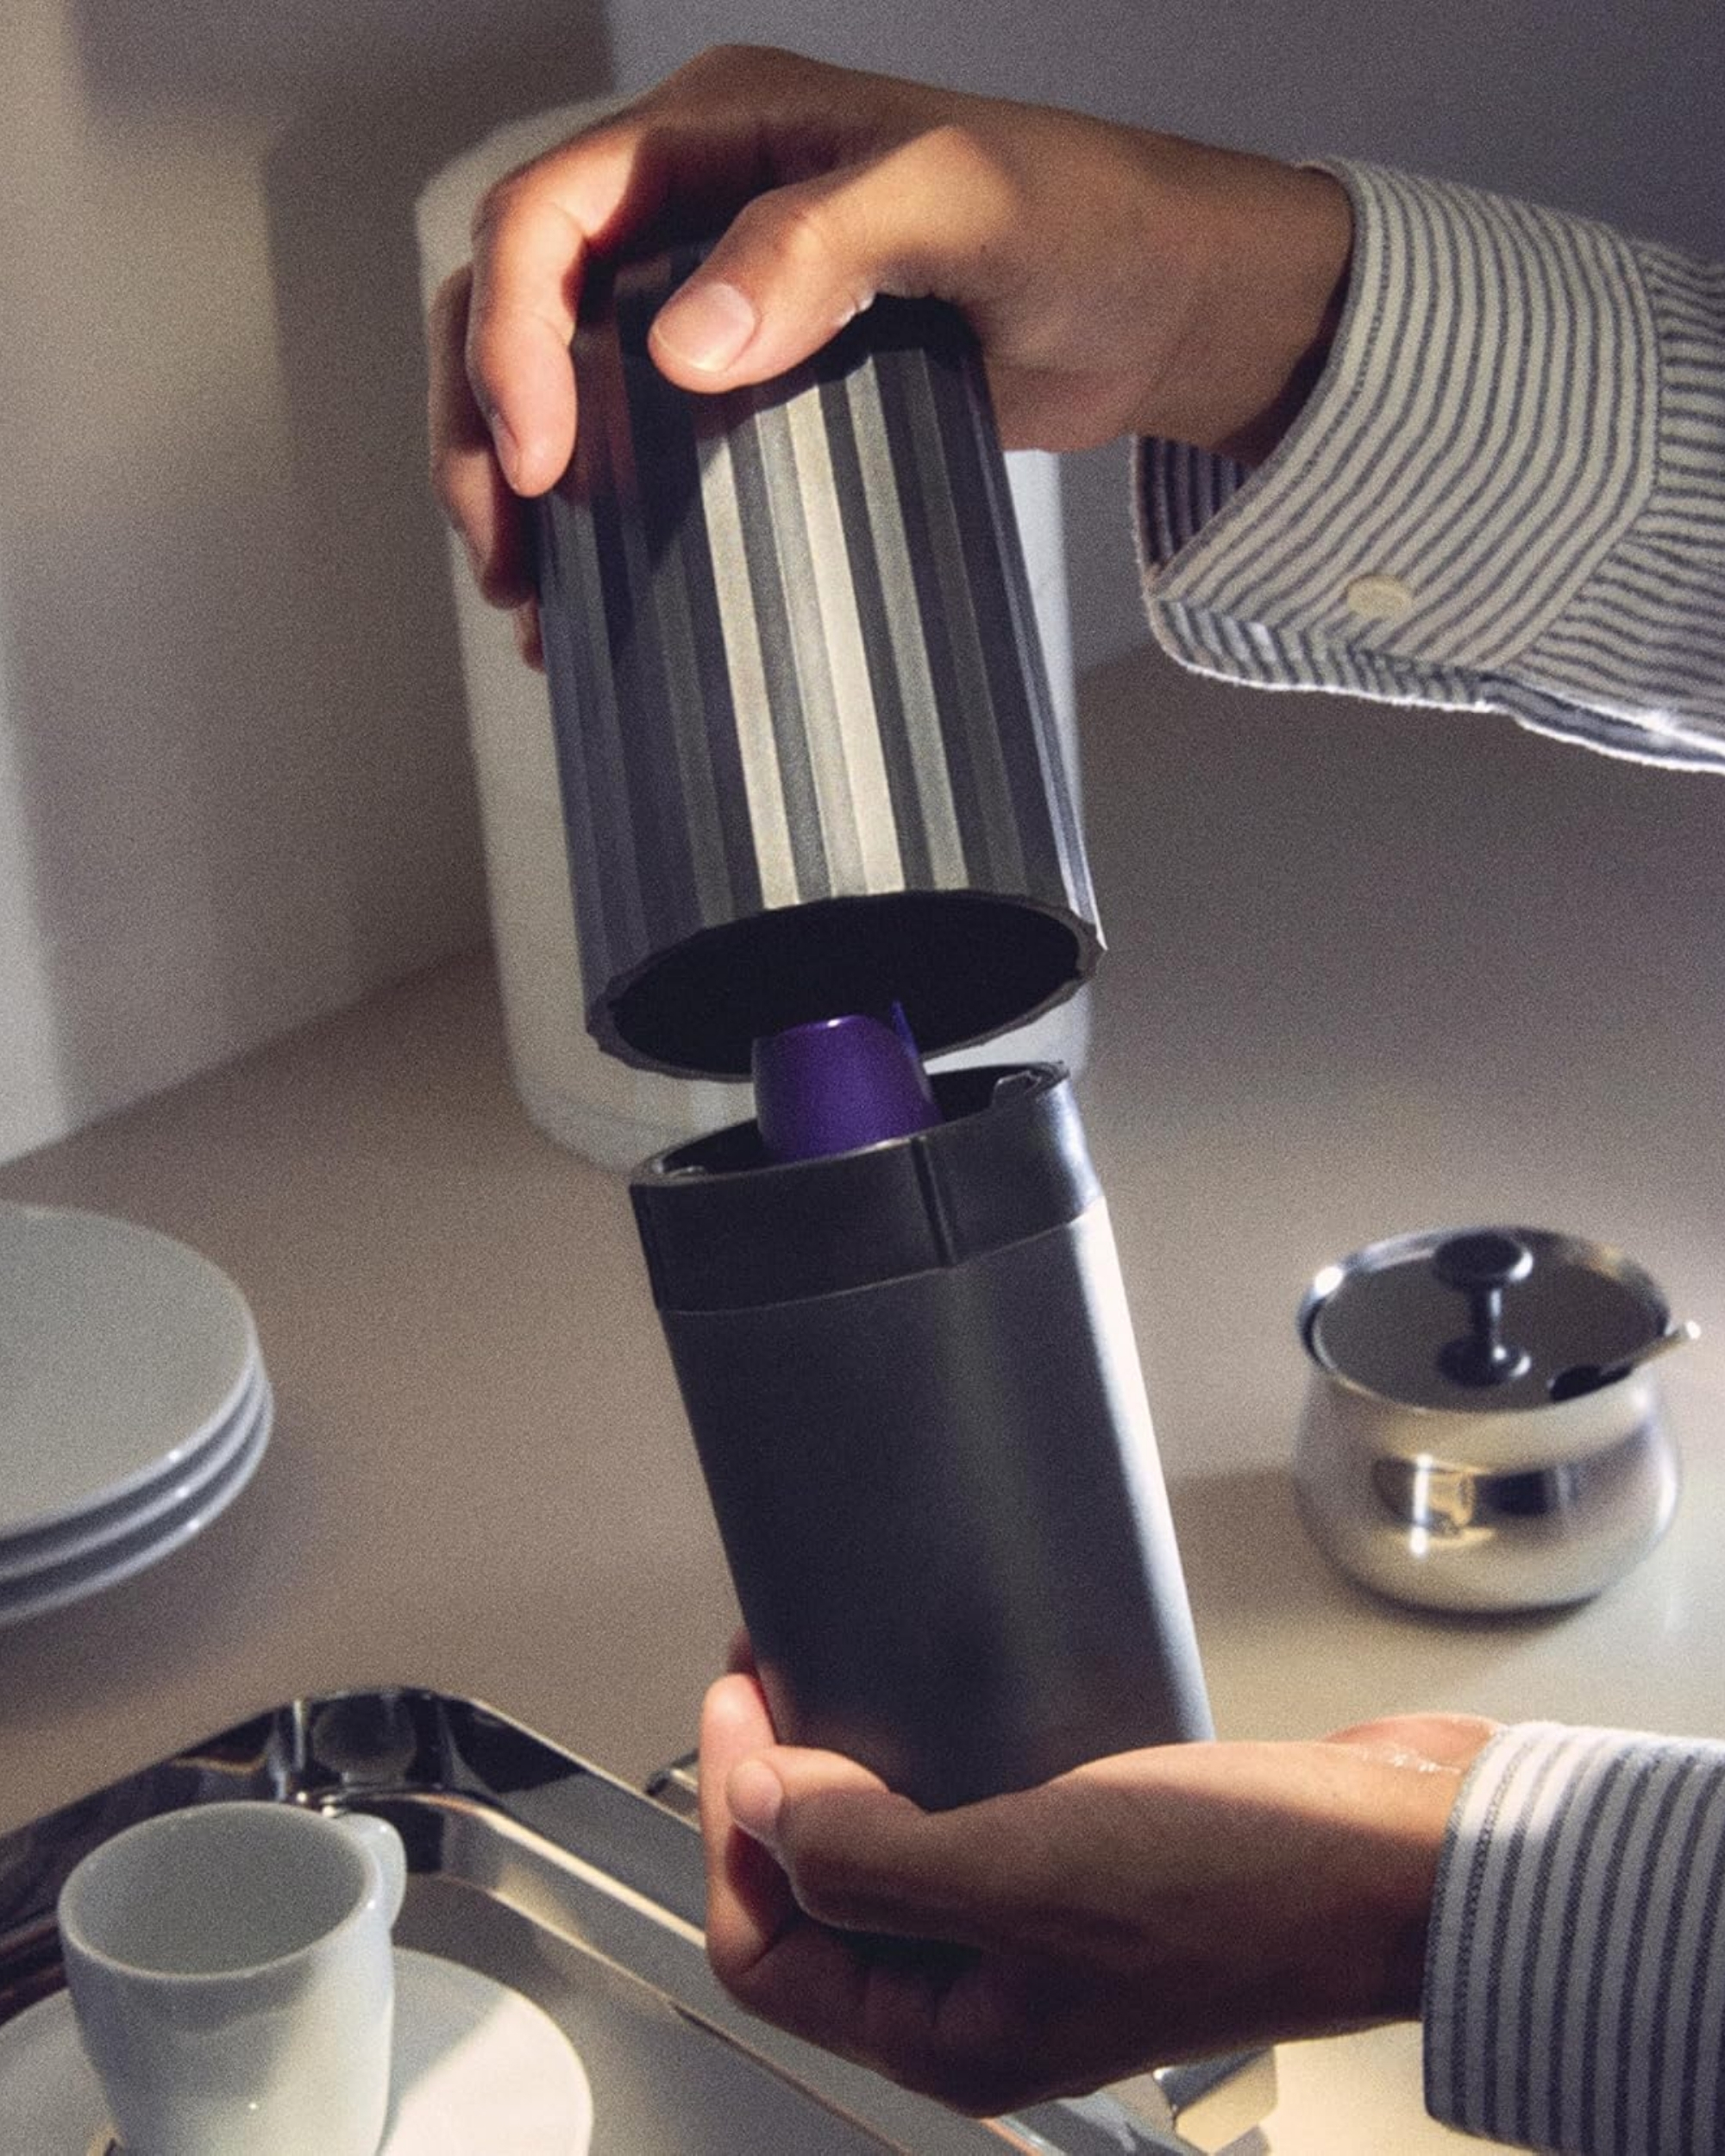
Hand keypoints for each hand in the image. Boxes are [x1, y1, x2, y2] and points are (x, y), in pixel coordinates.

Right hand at [427, 45, 1351, 656]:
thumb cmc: (1085, 223)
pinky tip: (589, 600)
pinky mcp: (753, 388)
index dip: (512, 337)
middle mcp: (693, 209)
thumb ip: (823, 245)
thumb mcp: (963, 206)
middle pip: (518, 303)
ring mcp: (716, 302)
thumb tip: (681, 344)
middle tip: (504, 551)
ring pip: (558, 381)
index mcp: (716, 131)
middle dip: (485, 426)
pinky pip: (635, 442)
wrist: (1157, 307)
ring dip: (522, 484)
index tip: (537, 459)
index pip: (545, 216)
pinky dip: (598, 518)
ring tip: (529, 594)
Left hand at [699, 1670, 1495, 2115]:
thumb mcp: (1032, 1874)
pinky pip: (967, 1812)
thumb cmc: (1248, 1889)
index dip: (729, 1827)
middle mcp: (987, 1993)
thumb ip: (877, 1858)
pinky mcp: (1089, 1860)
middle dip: (773, 1788)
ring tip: (832, 1673)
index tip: (741, 1708)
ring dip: (844, 1768)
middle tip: (770, 1676)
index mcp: (954, 2035)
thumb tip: (762, 1810)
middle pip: (818, 1899)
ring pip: (889, 1852)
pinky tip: (937, 1696)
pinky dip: (929, 1758)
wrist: (1399, 1859)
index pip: (770, 1946)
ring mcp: (1039, 1927)